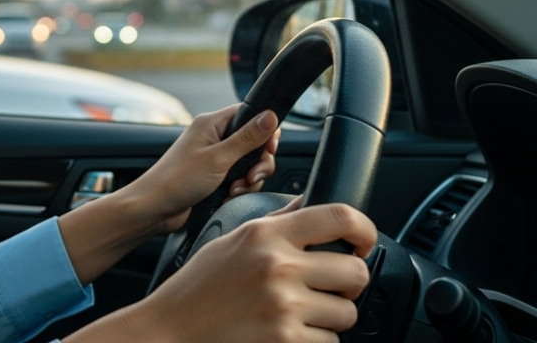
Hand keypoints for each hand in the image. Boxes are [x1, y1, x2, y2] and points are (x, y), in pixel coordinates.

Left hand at [55, 104, 279, 285]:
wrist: (155, 209)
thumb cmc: (177, 180)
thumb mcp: (218, 158)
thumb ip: (247, 138)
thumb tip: (270, 116)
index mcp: (211, 124)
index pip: (249, 114)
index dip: (264, 130)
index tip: (269, 149)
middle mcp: (214, 138)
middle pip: (254, 142)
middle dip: (258, 162)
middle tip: (252, 176)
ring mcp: (215, 158)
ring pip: (249, 164)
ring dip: (249, 179)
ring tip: (235, 189)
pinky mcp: (215, 176)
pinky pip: (239, 178)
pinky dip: (239, 188)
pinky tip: (229, 196)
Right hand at [67, 200, 377, 342]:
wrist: (171, 329)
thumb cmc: (198, 287)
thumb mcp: (233, 240)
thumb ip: (275, 224)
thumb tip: (310, 207)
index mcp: (265, 234)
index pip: (339, 217)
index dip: (365, 230)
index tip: (365, 242)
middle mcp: (277, 266)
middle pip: (355, 271)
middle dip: (349, 284)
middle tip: (331, 288)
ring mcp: (283, 306)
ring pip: (346, 313)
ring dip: (332, 318)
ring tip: (302, 314)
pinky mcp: (285, 341)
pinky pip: (330, 342)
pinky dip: (316, 341)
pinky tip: (289, 333)